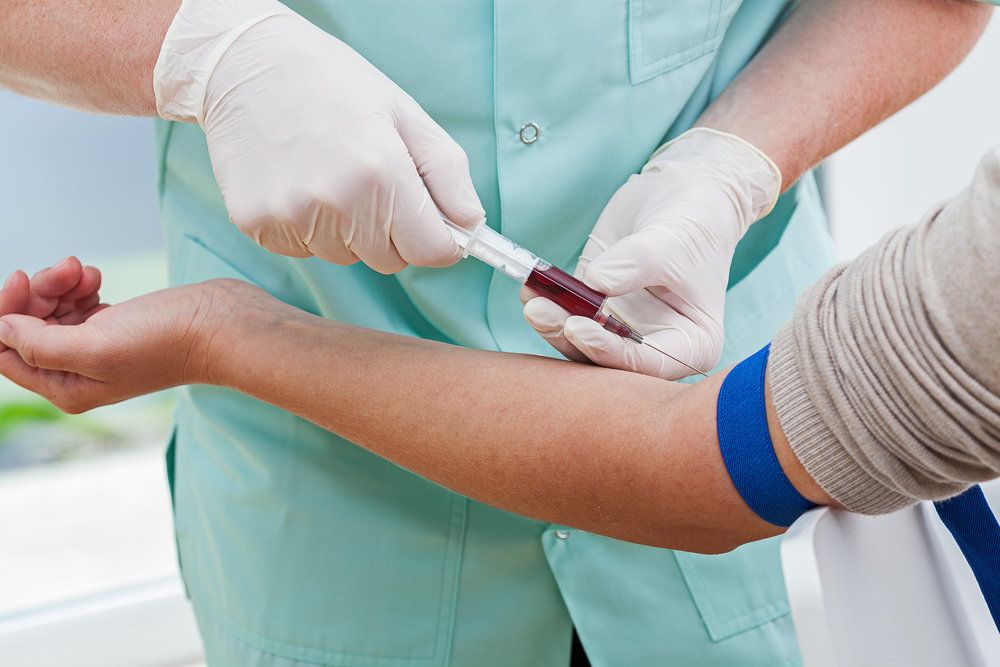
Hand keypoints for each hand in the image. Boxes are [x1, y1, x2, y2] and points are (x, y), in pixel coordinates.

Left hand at [0, 264, 269, 412]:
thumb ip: (38, 344)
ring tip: (87, 271)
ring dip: (60, 284)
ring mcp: (97, 348)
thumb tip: (2, 329)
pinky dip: (79, 286)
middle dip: (38, 293)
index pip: (5, 352)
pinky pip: (76, 303)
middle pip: (26, 327)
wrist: (222, 326)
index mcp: (66, 388)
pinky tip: (97, 277)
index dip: (5, 314)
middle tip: (66, 269)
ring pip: (50, 311)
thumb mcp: (95, 346)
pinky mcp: (115, 326)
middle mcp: (77, 372)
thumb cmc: (166, 341)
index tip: (24, 280)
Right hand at [154, 0, 483, 272]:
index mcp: (381, 171)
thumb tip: (470, 227)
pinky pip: (307, 251)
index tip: (432, 223)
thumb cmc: (333, 84)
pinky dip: (310, 227)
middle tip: (370, 180)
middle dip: (393, 232)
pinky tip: (299, 182)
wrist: (244, 64)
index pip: (432, 252)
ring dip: (349, 230)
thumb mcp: (405, 114)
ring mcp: (292, 216)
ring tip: (328, 174)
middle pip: (391, 260)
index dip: (438, 239)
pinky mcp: (258, 226)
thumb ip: (447, 174)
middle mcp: (336, 201)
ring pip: (347, 257)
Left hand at [522, 128, 780, 378]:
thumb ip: (636, 263)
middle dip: (569, 338)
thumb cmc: (694, 222)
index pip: (646, 363)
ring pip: (580, 342)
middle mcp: (655, 346)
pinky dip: (548, 304)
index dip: (608, 351)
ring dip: (552, 324)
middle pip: (606, 359)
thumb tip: (596, 283)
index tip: (576, 327)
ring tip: (532, 299)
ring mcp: (622, 330)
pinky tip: (531, 287)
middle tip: (539, 311)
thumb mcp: (673, 240)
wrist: (679, 196)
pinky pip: (567, 315)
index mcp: (691, 344)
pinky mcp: (596, 310)